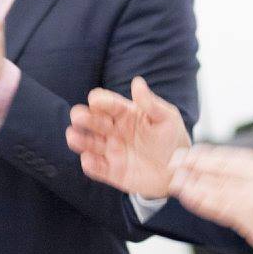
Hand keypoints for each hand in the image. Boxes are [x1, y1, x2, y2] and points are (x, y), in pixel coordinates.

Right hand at [66, 77, 190, 198]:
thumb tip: (137, 82)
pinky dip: (90, 165)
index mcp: (126, 115)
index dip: (101, 101)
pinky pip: (97, 168)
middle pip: (94, 122)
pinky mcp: (112, 171)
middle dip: (84, 118)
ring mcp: (112, 151)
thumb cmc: (172, 139)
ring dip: (80, 140)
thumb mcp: (167, 118)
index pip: (109, 104)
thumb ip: (151, 103)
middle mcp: (115, 131)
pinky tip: (87, 160)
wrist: (179, 170)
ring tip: (73, 136)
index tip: (95, 100)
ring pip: (90, 144)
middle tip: (78, 116)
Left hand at [168, 144, 252, 253]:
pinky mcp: (245, 216)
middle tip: (174, 161)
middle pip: (218, 167)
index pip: (230, 156)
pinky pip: (216, 205)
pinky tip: (186, 196)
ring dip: (191, 182)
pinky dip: (199, 200)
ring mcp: (251, 196)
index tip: (190, 153)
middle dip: (193, 164)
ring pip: (214, 186)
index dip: (206, 154)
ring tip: (174, 180)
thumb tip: (222, 171)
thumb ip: (252, 174)